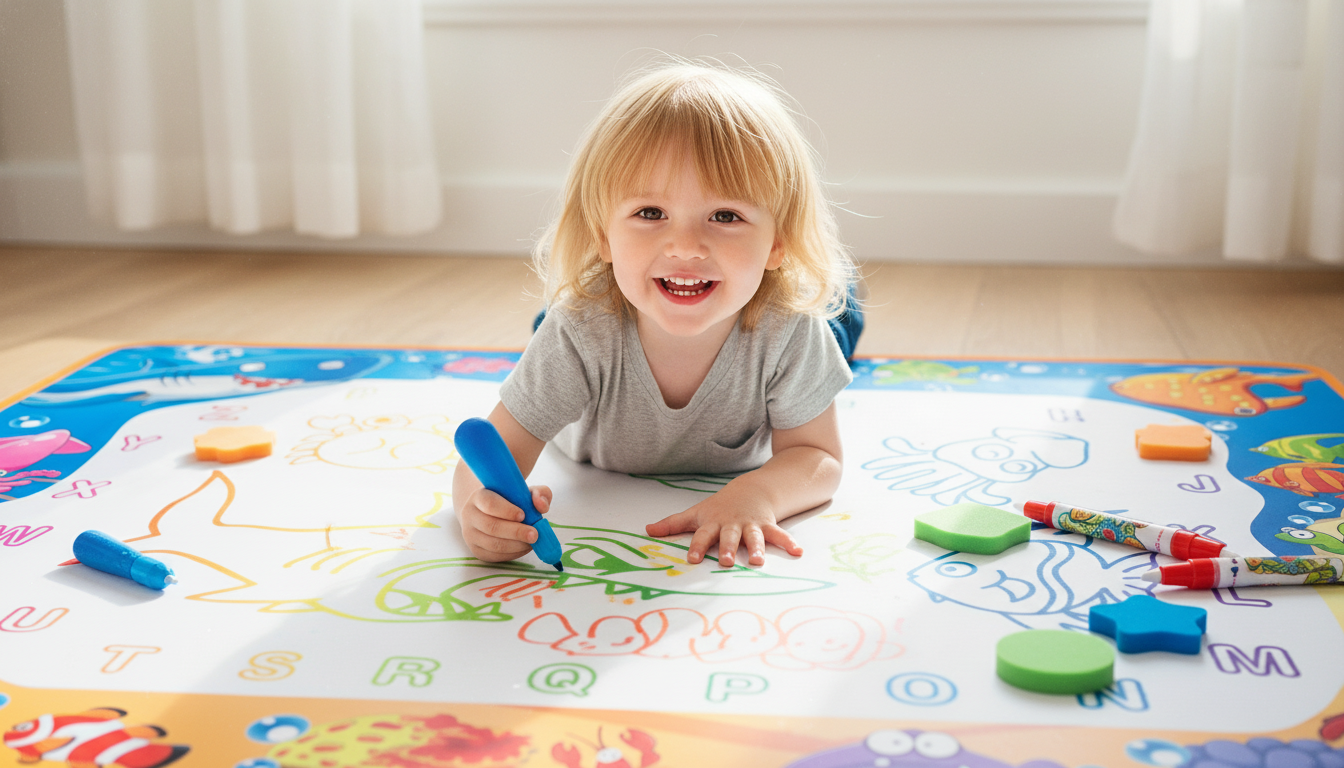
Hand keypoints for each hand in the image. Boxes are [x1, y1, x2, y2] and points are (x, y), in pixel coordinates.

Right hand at [457, 484, 553, 562]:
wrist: (488, 513)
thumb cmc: (510, 501)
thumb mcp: (525, 492)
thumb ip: (539, 493)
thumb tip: (541, 506)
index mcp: (480, 496)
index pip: (490, 504)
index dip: (507, 511)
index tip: (523, 515)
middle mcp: (470, 515)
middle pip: (492, 526)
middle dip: (515, 532)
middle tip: (535, 535)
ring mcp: (470, 535)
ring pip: (493, 544)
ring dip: (516, 546)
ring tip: (532, 542)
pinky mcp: (476, 550)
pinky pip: (494, 556)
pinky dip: (512, 554)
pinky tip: (524, 548)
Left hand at [645, 489, 802, 566]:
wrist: (750, 490)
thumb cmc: (719, 507)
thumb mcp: (696, 513)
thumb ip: (672, 524)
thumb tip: (647, 531)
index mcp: (713, 523)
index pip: (702, 536)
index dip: (697, 546)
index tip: (692, 559)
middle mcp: (732, 525)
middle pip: (729, 537)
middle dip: (728, 548)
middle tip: (727, 562)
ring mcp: (751, 525)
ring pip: (753, 537)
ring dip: (756, 548)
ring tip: (758, 561)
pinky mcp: (767, 525)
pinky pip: (778, 534)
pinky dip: (788, 543)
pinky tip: (798, 552)